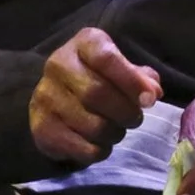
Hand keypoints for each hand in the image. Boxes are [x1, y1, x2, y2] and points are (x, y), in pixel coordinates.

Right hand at [29, 27, 162, 163]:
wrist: (58, 98)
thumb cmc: (99, 78)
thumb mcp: (121, 68)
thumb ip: (141, 78)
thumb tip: (153, 92)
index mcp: (83, 43)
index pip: (106, 58)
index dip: (131, 82)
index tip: (150, 100)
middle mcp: (57, 65)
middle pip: (97, 93)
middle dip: (126, 112)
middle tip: (135, 119)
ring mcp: (45, 97)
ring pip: (92, 125)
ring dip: (115, 133)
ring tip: (116, 129)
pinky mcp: (42, 127)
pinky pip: (83, 148)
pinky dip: (100, 151)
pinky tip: (100, 143)